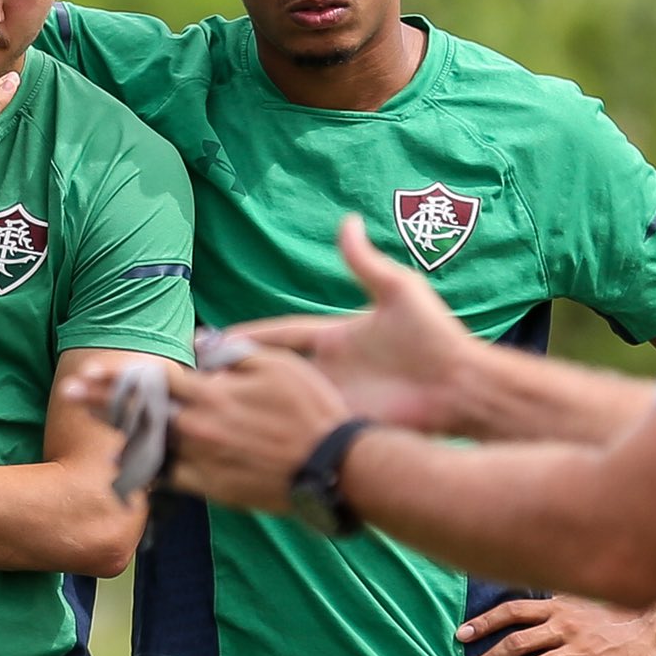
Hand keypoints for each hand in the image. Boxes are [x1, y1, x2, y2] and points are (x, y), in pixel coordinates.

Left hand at [68, 349, 349, 514]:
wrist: (332, 466)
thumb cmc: (312, 408)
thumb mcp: (278, 363)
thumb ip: (233, 351)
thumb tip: (199, 344)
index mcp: (211, 392)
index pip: (153, 378)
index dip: (118, 374)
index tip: (87, 372)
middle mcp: (198, 427)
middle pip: (140, 412)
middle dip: (101, 402)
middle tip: (68, 395)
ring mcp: (202, 460)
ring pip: (150, 447)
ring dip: (120, 435)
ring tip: (95, 429)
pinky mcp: (212, 489)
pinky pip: (170, 480)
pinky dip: (148, 472)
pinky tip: (132, 467)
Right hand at [229, 215, 476, 433]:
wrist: (460, 386)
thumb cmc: (433, 337)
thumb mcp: (399, 291)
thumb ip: (366, 263)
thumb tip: (349, 221)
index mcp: (337, 336)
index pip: (282, 334)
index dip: (249, 335)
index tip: (213, 337)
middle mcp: (331, 369)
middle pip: (273, 369)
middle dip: (237, 372)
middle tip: (195, 376)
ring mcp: (336, 398)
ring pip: (283, 401)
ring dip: (251, 402)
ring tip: (208, 406)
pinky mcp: (344, 424)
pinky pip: (305, 426)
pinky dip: (277, 429)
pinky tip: (246, 434)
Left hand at [454, 594, 655, 655]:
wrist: (652, 620)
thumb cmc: (609, 611)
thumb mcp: (575, 599)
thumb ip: (548, 604)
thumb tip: (517, 607)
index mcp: (555, 607)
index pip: (511, 611)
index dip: (484, 622)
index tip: (460, 635)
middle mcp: (564, 625)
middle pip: (516, 643)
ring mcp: (581, 648)